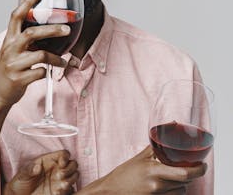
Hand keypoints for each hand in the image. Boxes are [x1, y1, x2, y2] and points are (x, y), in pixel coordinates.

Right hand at [0, 0, 68, 106]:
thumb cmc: (7, 69)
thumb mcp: (11, 51)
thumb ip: (23, 40)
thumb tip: (45, 28)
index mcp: (8, 40)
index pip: (15, 17)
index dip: (26, 4)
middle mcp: (9, 49)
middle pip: (32, 33)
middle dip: (52, 30)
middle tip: (67, 29)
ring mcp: (13, 64)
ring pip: (41, 54)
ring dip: (56, 58)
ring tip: (63, 61)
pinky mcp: (19, 79)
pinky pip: (40, 72)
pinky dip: (48, 71)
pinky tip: (49, 71)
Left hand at [4, 150, 78, 194]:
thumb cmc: (21, 181)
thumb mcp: (23, 174)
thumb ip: (29, 170)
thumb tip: (37, 167)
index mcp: (50, 160)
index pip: (64, 154)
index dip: (65, 157)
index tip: (61, 163)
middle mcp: (57, 169)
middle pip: (73, 164)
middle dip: (69, 169)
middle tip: (59, 175)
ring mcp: (60, 180)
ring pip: (75, 176)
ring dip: (70, 180)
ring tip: (61, 185)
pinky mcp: (61, 191)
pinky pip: (70, 190)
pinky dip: (66, 191)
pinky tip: (57, 193)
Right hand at [80, 145, 206, 194]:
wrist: (111, 191)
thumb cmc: (123, 175)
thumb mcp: (139, 158)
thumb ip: (155, 146)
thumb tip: (170, 126)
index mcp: (153, 170)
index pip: (184, 173)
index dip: (199, 170)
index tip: (203, 165)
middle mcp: (156, 184)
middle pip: (185, 182)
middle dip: (190, 175)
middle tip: (190, 168)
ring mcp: (156, 194)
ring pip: (181, 190)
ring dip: (180, 183)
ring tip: (170, 177)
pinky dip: (173, 190)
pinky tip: (163, 185)